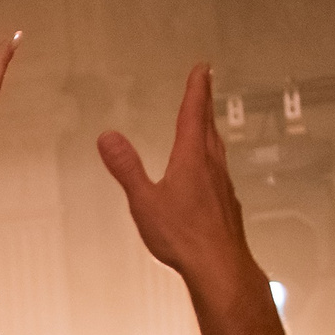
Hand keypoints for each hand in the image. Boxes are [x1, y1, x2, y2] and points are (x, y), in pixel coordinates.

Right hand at [99, 64, 253, 288]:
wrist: (219, 264)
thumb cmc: (183, 236)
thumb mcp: (144, 201)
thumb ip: (127, 168)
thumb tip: (109, 138)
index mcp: (192, 158)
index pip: (194, 114)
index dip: (197, 89)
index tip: (202, 69)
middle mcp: (212, 166)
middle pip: (209, 126)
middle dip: (205, 103)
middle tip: (205, 85)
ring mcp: (222, 184)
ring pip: (217, 147)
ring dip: (210, 129)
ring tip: (206, 123)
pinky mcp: (226, 203)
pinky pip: (219, 170)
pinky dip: (212, 157)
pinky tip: (208, 171)